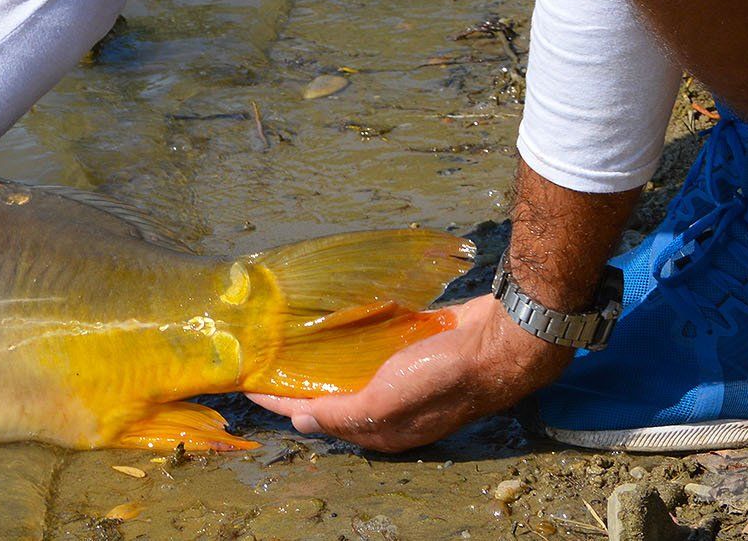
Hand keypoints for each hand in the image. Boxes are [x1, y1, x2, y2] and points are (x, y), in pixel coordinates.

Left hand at [247, 295, 570, 452]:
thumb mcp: (386, 402)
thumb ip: (344, 413)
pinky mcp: (413, 346)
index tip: (247, 384)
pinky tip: (330, 318)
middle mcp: (390, 407)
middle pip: (332, 395)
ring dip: (322, 356)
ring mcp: (402, 376)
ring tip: (288, 336)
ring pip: (351, 369)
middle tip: (264, 356)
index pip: (317, 417)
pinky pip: (374, 343)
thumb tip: (301, 420)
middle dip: (298, 379)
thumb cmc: (443, 375)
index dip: (280, 401)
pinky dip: (351, 334)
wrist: (500, 342)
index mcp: (382, 430)